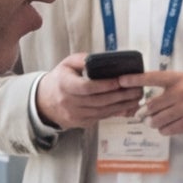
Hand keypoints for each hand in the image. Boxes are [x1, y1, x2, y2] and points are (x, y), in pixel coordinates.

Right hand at [37, 54, 151, 130]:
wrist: (45, 101)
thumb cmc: (61, 78)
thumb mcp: (67, 64)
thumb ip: (84, 60)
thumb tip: (103, 59)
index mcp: (64, 85)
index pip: (87, 87)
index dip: (105, 85)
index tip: (121, 81)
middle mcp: (68, 102)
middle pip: (98, 101)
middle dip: (120, 96)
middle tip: (137, 89)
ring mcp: (74, 115)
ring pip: (102, 111)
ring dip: (122, 105)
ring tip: (136, 97)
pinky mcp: (81, 123)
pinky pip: (101, 118)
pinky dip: (116, 112)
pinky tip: (128, 106)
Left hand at [142, 69, 182, 138]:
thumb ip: (168, 87)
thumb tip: (146, 101)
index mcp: (178, 79)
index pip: (152, 77)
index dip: (135, 79)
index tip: (122, 81)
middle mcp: (181, 93)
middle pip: (151, 105)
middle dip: (143, 113)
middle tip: (140, 115)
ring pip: (157, 120)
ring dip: (153, 123)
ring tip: (154, 122)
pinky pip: (167, 130)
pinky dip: (163, 130)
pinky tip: (167, 126)